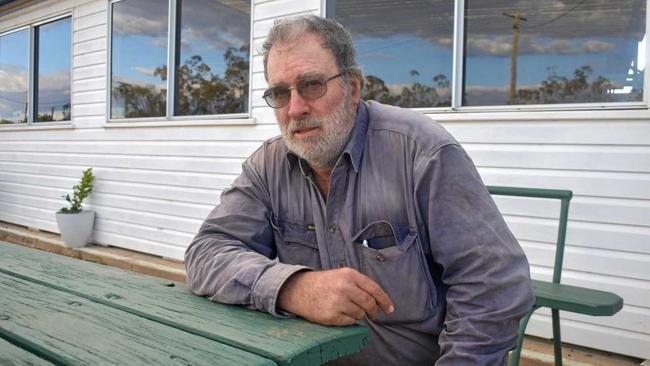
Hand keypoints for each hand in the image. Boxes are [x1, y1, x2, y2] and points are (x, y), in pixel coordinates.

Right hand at [277, 268, 393, 325]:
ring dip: (358, 314)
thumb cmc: (324, 283)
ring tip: (345, 308)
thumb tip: (379, 301)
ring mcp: (338, 302)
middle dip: (374, 311)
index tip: (390, 309)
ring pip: (360, 314)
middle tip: (373, 315)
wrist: (300, 290)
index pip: (374, 289)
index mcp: (350, 275)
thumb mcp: (342, 275)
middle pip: (369, 303)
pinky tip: (338, 313)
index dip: (384, 300)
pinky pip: (350, 322)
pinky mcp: (332, 315)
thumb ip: (360, 285)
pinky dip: (348, 320)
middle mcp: (345, 287)